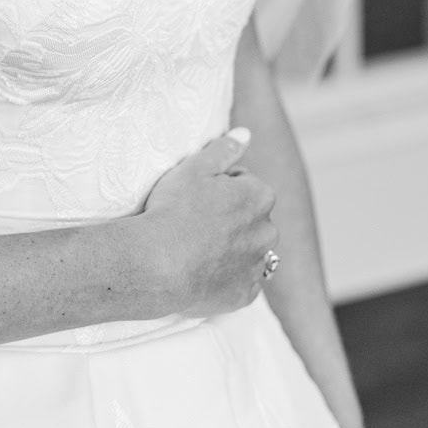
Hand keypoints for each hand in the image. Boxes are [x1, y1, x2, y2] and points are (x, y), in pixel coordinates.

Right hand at [137, 129, 277, 319]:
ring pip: (248, 251)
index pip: (245, 185)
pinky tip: (203, 272)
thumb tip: (245, 134)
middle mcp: (268, 231)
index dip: (217, 189)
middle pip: (250, 219)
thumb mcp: (195, 168)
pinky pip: (240, 282)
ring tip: (199, 249)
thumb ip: (224, 149)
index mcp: (260, 196)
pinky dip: (226, 277)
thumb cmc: (174, 210)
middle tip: (195, 223)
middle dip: (231, 219)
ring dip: (232, 248)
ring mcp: (258, 266)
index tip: (195, 198)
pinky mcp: (246, 294)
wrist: (159, 263)